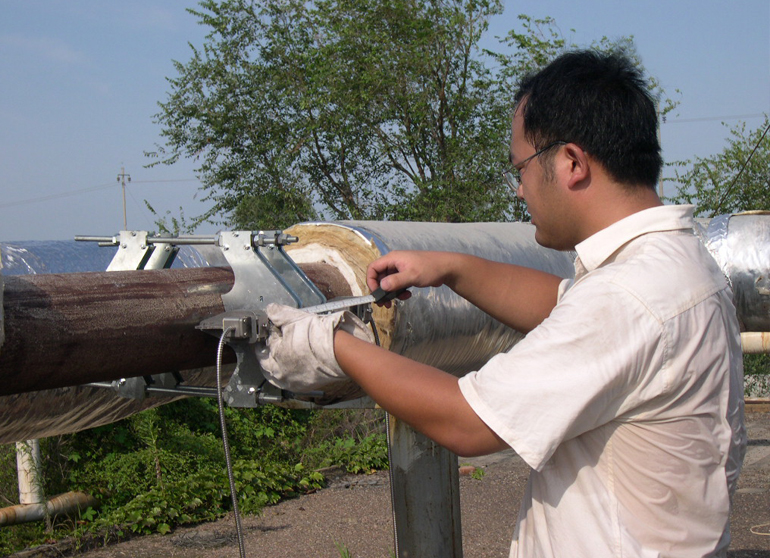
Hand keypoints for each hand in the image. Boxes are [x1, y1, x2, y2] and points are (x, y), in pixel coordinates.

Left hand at [257, 304, 373, 396]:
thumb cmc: (317, 336)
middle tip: (280, 338)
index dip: (269, 334)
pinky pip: (295, 377)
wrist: (342, 352)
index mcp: (273, 361)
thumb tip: (270, 310)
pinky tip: (301, 359)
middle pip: (269, 362)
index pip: (265, 345)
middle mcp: (281, 376)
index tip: (273, 328)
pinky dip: (295, 369)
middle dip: (273, 350)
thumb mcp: (294, 318)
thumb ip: (277, 313)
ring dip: (282, 361)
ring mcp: (294, 383)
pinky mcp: (307, 386)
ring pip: (281, 372)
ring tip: (291, 349)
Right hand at [366, 251, 454, 303]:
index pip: (373, 268)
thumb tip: (381, 287)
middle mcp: (394, 262)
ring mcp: (401, 269)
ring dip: (390, 293)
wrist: (447, 268)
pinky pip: (397, 284)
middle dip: (380, 291)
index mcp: (393, 259)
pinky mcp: (407, 275)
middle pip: (379, 277)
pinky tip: (407, 295)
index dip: (371, 281)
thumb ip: (395, 281)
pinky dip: (399, 292)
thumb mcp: (412, 275)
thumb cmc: (430, 268)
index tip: (375, 294)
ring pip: (388, 282)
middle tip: (383, 303)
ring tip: (396, 301)